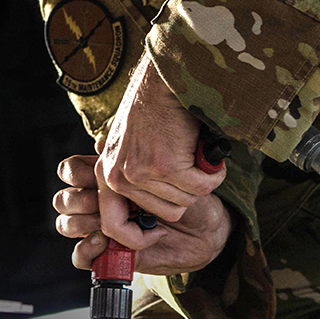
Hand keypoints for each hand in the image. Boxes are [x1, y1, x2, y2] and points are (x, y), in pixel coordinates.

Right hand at [54, 154, 232, 275]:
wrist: (206, 226)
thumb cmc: (188, 192)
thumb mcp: (166, 166)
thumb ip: (136, 153)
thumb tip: (100, 142)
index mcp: (109, 176)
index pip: (69, 171)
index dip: (75, 175)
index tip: (97, 176)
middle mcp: (101, 201)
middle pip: (63, 199)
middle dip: (81, 200)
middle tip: (107, 202)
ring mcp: (103, 227)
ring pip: (66, 224)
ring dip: (83, 224)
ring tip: (107, 225)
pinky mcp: (110, 253)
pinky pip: (81, 256)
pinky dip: (87, 250)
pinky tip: (106, 244)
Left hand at [96, 52, 226, 223]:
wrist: (165, 80)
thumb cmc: (153, 110)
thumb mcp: (129, 147)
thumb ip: (132, 178)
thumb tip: (145, 222)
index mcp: (107, 174)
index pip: (113, 227)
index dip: (137, 238)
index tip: (156, 233)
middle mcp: (119, 177)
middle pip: (166, 214)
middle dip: (183, 195)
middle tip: (186, 169)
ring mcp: (141, 173)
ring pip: (185, 201)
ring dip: (199, 181)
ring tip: (192, 154)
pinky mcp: (166, 165)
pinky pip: (202, 187)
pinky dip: (212, 173)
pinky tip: (204, 153)